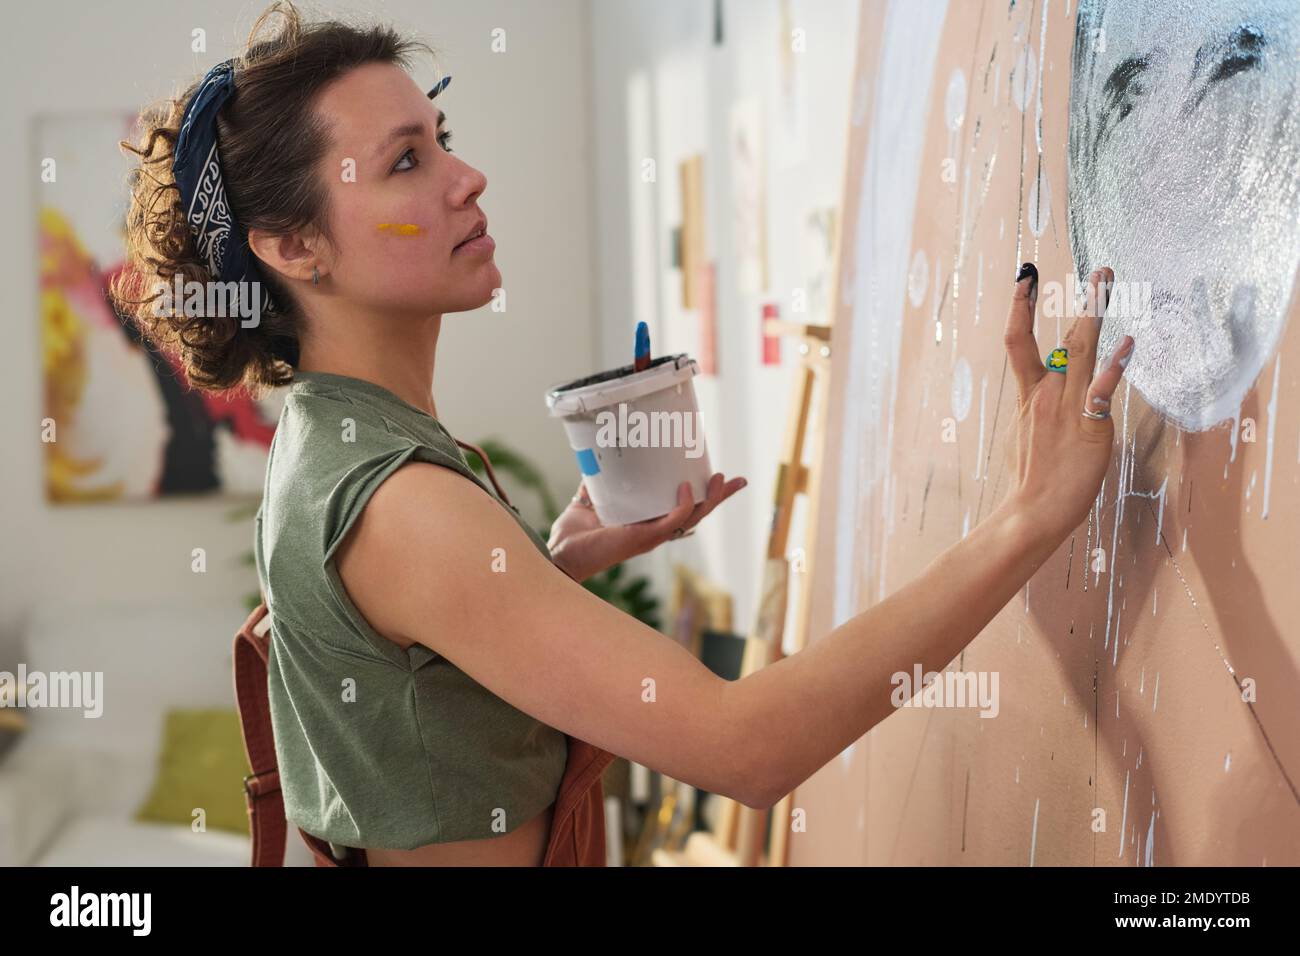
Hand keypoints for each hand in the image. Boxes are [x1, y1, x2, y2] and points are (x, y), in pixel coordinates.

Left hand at [547, 473, 746, 582]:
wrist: (560, 553)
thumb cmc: (574, 535)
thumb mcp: (590, 501)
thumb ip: (597, 482)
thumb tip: (596, 458)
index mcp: (648, 522)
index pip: (683, 508)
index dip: (704, 496)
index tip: (721, 478)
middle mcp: (654, 530)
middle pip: (696, 513)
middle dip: (719, 497)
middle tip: (737, 480)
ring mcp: (651, 535)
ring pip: (691, 518)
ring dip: (709, 500)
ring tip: (720, 479)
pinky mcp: (643, 538)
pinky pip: (670, 522)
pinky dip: (681, 506)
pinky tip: (686, 489)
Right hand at [1003, 264, 1133, 542]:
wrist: (1035, 509)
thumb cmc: (1035, 477)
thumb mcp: (1030, 432)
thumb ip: (1043, 404)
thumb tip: (1054, 384)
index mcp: (1029, 394)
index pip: (1018, 341)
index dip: (1020, 307)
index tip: (1025, 278)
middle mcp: (1047, 393)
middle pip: (1063, 336)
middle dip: (1084, 299)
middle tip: (1103, 270)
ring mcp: (1067, 407)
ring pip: (1082, 351)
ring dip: (1097, 313)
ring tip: (1109, 283)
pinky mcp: (1089, 426)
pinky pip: (1102, 390)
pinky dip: (1115, 365)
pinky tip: (1128, 343)